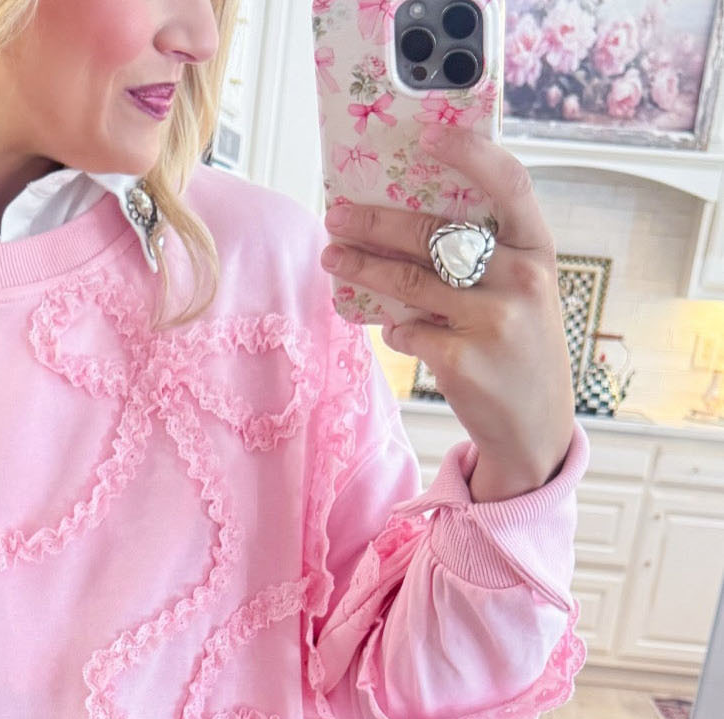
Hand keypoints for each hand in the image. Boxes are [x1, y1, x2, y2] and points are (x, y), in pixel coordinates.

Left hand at [319, 121, 575, 500]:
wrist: (536, 429)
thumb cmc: (521, 349)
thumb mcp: (523, 294)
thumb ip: (487, 257)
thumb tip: (408, 220)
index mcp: (539, 250)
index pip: (510, 184)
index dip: (471, 154)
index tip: (429, 136)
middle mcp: (522, 279)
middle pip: (434, 234)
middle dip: (376, 222)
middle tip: (336, 215)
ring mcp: (492, 321)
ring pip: (408, 281)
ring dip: (362, 268)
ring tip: (333, 258)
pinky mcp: (461, 360)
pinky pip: (408, 331)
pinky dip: (394, 328)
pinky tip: (392, 327)